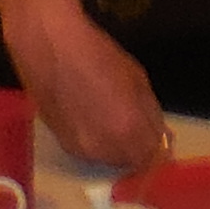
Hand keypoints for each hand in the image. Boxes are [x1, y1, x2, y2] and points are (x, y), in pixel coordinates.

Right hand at [3, 10, 166, 173]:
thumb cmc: (97, 55)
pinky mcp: (61, 143)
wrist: (48, 47)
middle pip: (131, 162)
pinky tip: (91, 116)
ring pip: (108, 158)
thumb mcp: (138, 81)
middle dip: (138, 147)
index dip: (159, 149)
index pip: (153, 159)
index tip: (159, 137)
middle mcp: (105, 149)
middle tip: (135, 123)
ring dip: (116, 145)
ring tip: (110, 117)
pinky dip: (95, 139)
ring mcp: (80, 149)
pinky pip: (88, 149)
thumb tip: (161, 135)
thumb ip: (151, 114)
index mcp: (129, 132)